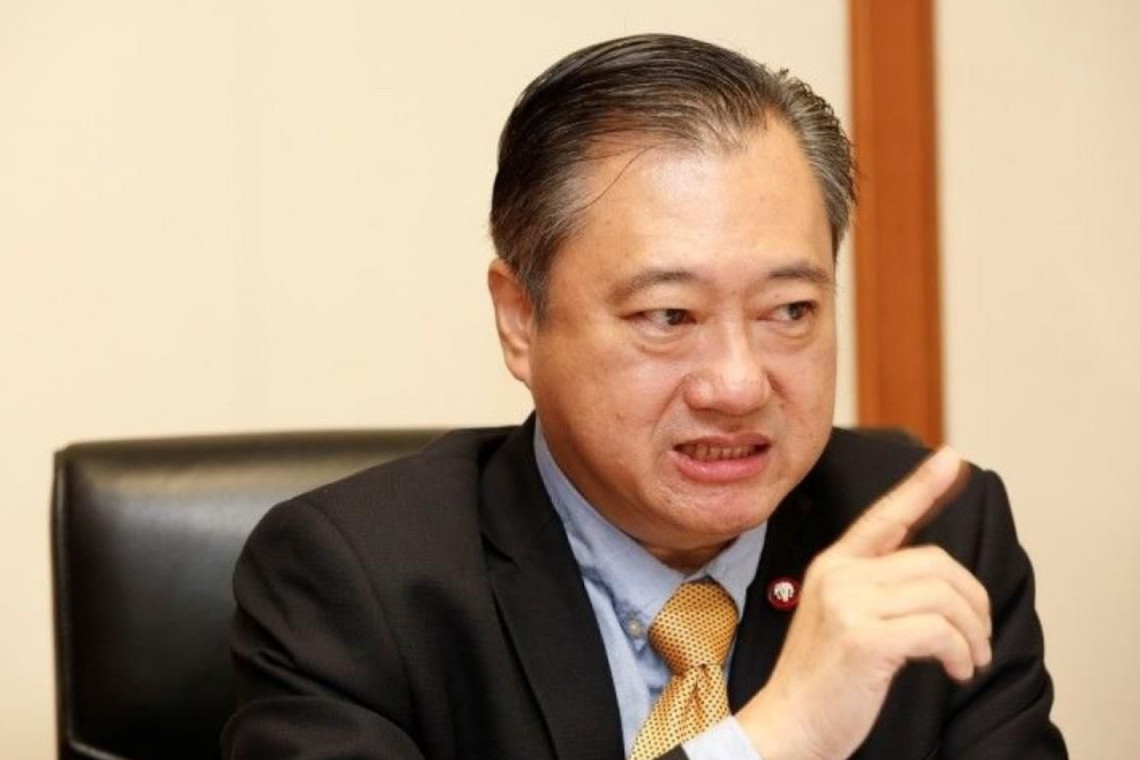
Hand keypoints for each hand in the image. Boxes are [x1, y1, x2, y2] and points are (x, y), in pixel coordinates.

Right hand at [736, 447, 991, 759]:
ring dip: (972, 634)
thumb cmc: (820, 682)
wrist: (787, 727)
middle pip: (936, 563)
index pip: (885, 516)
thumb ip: (878, 591)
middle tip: (977, 639)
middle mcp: (839, 575)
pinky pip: (939, 631)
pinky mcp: (863, 638)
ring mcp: (848, 604)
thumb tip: (939, 582)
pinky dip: (961, 653)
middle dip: (973, 602)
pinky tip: (955, 670)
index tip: (952, 459)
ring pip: (944, 597)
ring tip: (967, 660)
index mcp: (834, 565)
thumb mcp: (843, 620)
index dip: (923, 486)